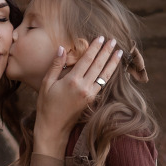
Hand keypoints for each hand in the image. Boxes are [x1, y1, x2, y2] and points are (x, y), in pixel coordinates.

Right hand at [32, 36, 123, 156]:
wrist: (53, 127)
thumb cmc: (46, 105)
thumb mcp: (46, 83)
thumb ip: (56, 65)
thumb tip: (62, 48)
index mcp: (72, 81)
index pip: (87, 60)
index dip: (95, 48)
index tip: (101, 38)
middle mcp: (84, 87)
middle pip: (99, 65)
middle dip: (107, 52)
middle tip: (114, 41)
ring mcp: (90, 95)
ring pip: (104, 75)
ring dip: (112, 63)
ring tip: (119, 52)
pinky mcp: (92, 101)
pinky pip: (103, 84)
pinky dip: (108, 75)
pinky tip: (112, 68)